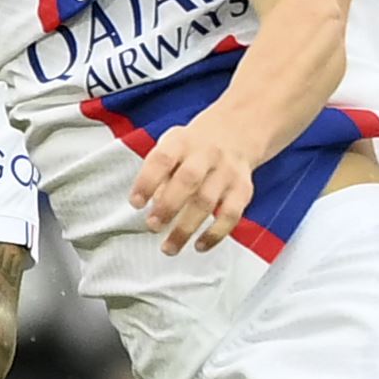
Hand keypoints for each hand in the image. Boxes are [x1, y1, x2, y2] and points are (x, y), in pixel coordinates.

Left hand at [129, 109, 259, 254]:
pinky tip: (199, 246)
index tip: (135, 203)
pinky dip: (215, 234)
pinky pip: (231, 215)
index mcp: (181, 142)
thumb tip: (152, 205)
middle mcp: (206, 154)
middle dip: (168, 207)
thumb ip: (160, 172)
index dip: (147, 182)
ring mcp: (227, 172)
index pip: (162, 159)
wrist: (236, 132)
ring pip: (208, 202)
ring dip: (186, 228)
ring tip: (169, 247)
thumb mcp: (171, 146)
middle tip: (152, 226)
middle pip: (188, 181)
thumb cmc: (192, 147)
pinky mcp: (243, 189)